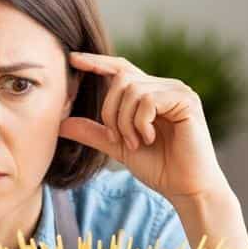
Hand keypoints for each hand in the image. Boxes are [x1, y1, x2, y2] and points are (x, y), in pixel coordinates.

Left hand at [59, 52, 230, 203]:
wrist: (186, 188)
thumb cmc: (159, 168)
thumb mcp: (118, 147)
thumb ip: (94, 132)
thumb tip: (61, 123)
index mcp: (150, 94)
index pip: (120, 68)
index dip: (97, 62)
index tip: (73, 59)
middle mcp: (165, 87)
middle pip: (121, 79)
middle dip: (110, 111)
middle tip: (118, 139)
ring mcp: (177, 91)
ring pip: (132, 90)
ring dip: (125, 121)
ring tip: (136, 142)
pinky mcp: (187, 100)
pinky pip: (149, 100)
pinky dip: (141, 122)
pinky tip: (149, 138)